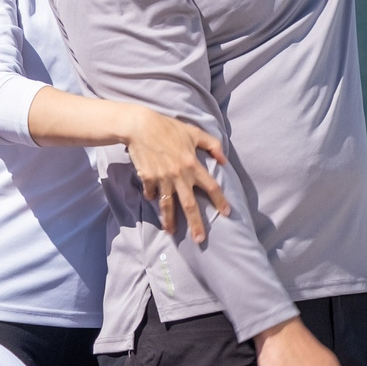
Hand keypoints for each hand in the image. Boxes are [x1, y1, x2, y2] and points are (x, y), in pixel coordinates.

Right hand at [122, 109, 231, 244]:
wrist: (140, 126)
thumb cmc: (168, 127)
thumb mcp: (194, 132)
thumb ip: (212, 145)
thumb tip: (224, 160)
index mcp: (192, 164)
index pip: (211, 187)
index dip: (220, 201)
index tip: (227, 213)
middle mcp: (179, 175)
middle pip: (189, 205)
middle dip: (195, 224)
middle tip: (200, 240)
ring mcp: (162, 179)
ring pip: (168, 205)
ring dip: (170, 220)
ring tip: (171, 232)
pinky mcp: (147, 178)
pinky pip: (151, 193)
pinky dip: (152, 197)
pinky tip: (153, 200)